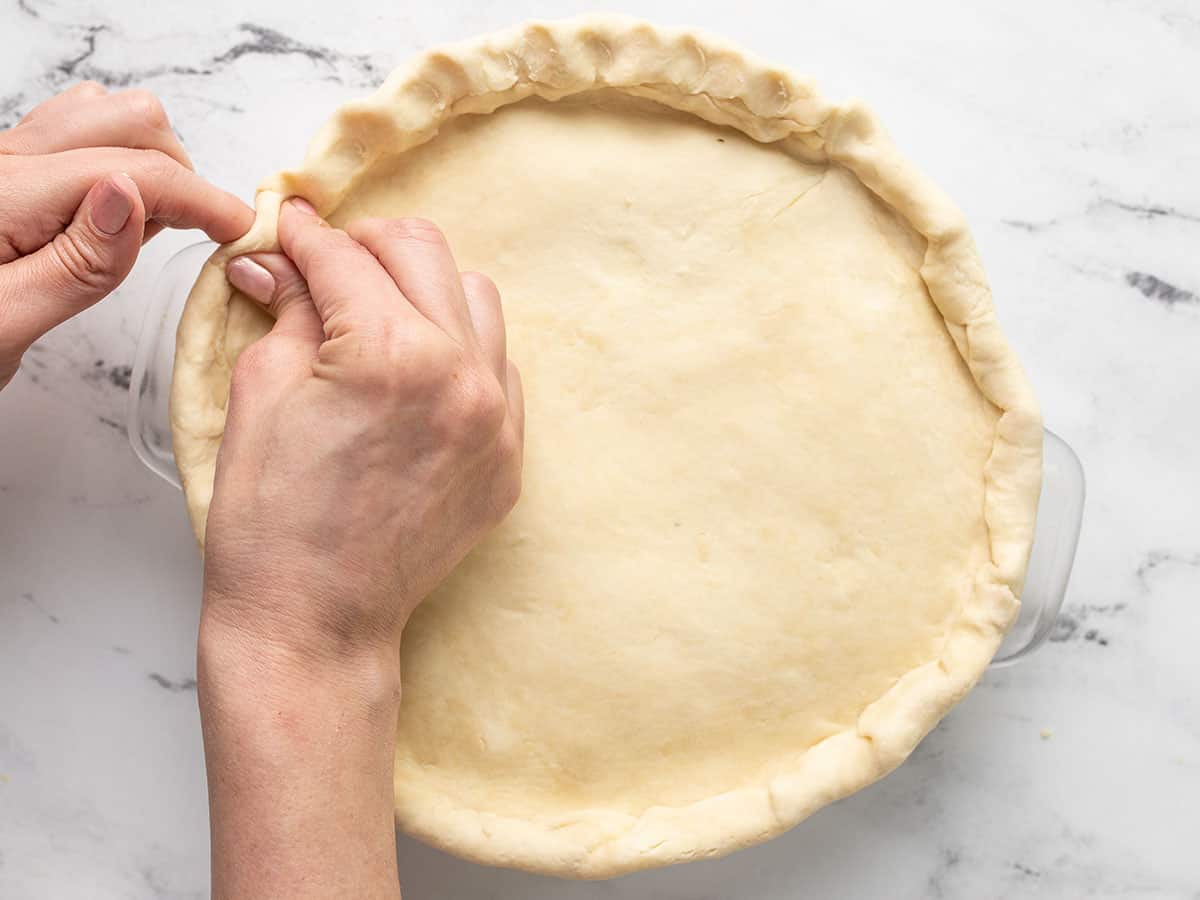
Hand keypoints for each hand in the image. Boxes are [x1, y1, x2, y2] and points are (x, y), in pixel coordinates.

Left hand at [0, 82, 252, 386]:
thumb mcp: (6, 327)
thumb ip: (77, 264)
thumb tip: (133, 196)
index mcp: (6, 197)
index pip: (134, 171)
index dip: (202, 198)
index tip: (243, 230)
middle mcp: (3, 164)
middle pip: (126, 120)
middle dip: (179, 172)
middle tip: (195, 235)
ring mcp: (3, 164)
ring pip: (103, 117)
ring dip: (149, 159)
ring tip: (153, 226)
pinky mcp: (5, 177)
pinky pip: (76, 137)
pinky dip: (119, 161)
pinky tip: (115, 217)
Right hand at [202, 199, 524, 666]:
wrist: (316, 620)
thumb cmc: (271, 522)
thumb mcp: (260, 393)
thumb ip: (284, 309)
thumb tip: (279, 260)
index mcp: (391, 352)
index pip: (344, 255)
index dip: (302, 232)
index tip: (288, 224)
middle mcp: (461, 374)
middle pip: (422, 251)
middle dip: (366, 244)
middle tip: (326, 263)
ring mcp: (498, 419)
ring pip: (475, 299)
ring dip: (423, 288)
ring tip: (376, 315)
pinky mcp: (509, 456)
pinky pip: (499, 366)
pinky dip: (460, 349)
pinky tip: (415, 370)